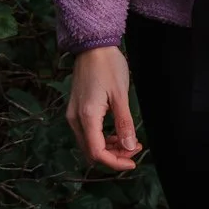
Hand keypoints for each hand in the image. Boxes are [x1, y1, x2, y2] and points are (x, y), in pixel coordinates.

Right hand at [67, 46, 140, 170]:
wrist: (93, 46)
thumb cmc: (108, 66)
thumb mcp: (120, 95)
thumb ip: (124, 123)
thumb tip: (129, 147)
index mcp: (87, 117)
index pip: (97, 152)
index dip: (115, 162)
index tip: (133, 162)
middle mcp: (75, 119)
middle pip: (91, 151)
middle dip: (114, 156)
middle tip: (135, 150)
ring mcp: (73, 114)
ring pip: (89, 144)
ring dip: (109, 148)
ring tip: (130, 142)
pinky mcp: (76, 109)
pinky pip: (87, 133)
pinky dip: (102, 138)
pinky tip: (117, 133)